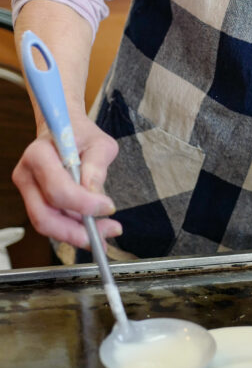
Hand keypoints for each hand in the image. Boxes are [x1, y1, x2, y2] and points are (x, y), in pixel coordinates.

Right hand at [12, 115, 121, 250]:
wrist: (63, 131)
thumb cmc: (82, 135)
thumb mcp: (100, 143)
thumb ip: (97, 166)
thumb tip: (95, 195)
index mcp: (38, 154)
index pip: (57, 189)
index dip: (83, 204)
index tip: (109, 207)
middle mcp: (26, 174)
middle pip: (44, 216)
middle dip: (75, 232)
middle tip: (105, 236)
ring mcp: (27, 190)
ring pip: (46, 224)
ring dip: (76, 234)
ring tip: (105, 232)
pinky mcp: (34, 201)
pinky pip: (51, 222)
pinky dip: (72, 229)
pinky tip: (95, 229)